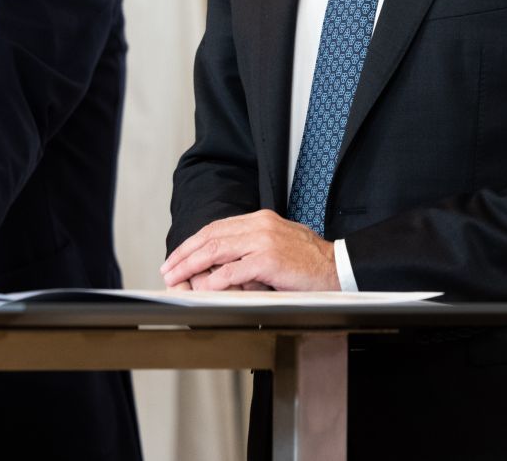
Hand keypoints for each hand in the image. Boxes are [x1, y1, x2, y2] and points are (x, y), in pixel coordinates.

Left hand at [160, 209, 338, 290]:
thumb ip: (251, 246)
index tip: (178, 257)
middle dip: (185, 254)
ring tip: (176, 278)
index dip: (193, 243)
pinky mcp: (269, 260)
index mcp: (259, 219)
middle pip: (210, 237)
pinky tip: (203, 288)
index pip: (216, 228)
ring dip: (191, 266)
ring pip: (216, 250)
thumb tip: (221, 262)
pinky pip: (234, 270)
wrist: (338, 267)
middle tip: (168, 269)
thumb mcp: (277, 244)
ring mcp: (264, 241)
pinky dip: (215, 279)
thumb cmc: (309, 261)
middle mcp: (259, 225)